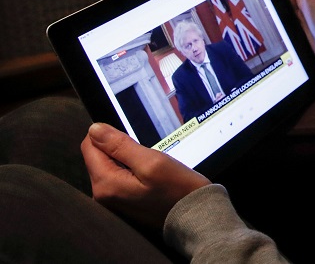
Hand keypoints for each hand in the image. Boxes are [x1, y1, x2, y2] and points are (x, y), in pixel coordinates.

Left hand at [81, 123, 209, 229]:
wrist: (194, 216)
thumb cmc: (177, 190)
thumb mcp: (151, 161)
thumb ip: (120, 145)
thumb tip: (94, 130)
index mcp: (106, 184)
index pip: (89, 146)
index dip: (109, 135)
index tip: (132, 140)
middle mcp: (102, 195)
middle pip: (97, 157)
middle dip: (117, 148)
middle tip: (145, 154)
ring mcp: (111, 201)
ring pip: (108, 166)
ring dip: (125, 159)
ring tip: (148, 166)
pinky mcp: (122, 203)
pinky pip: (117, 177)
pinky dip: (130, 170)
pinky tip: (148, 176)